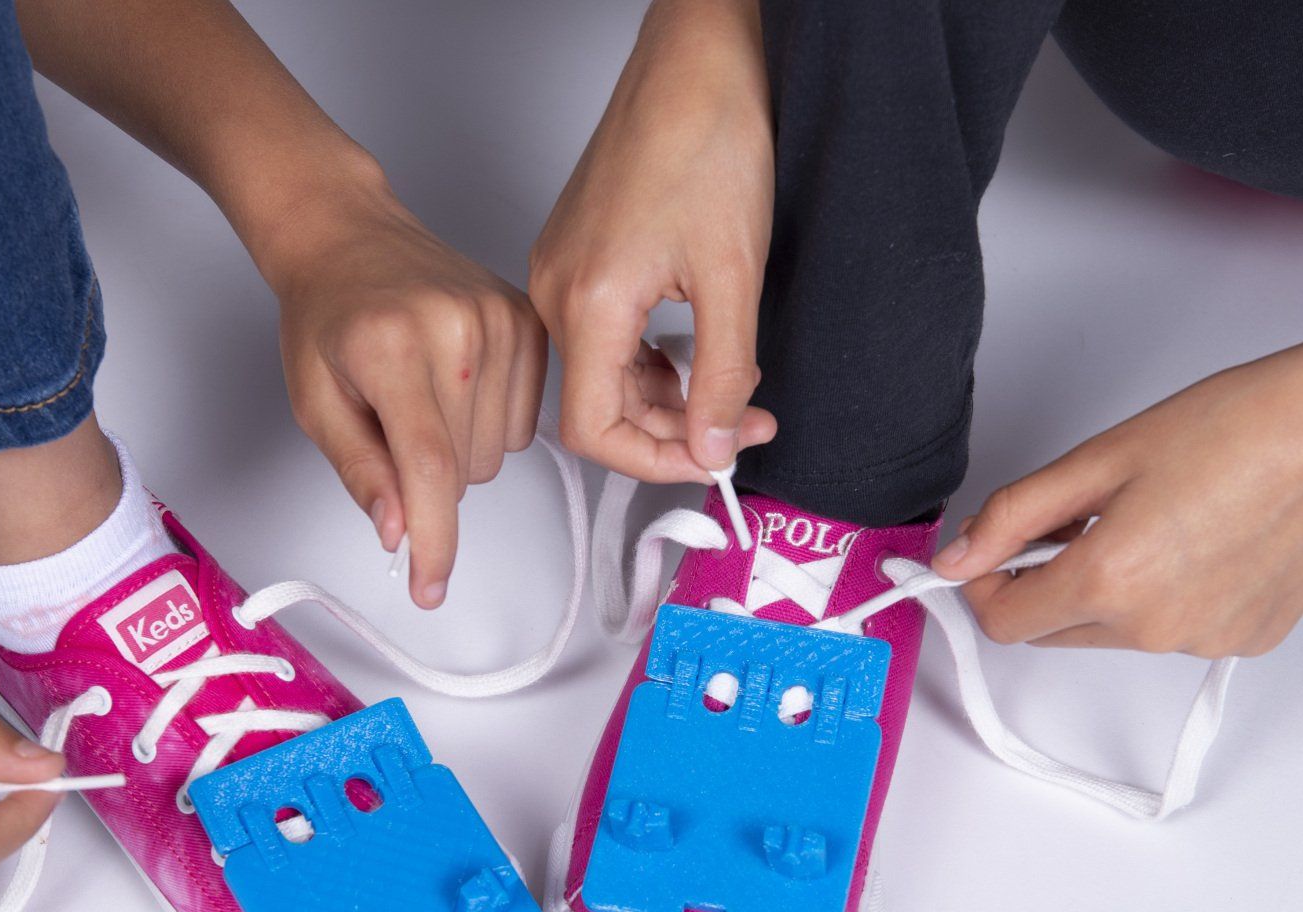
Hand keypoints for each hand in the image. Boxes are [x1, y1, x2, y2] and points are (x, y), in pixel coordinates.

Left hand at [261, 179, 546, 608]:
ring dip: (459, 453)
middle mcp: (457, 329)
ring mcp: (502, 320)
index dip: (434, 540)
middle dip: (428, 481)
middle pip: (465, 470)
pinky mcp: (529, 322)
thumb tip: (399, 532)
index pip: (429, 467)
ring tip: (421, 400)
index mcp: (392, 348)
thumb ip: (360, 469)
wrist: (348, 236)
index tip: (429, 588)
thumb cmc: (325, 317)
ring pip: (498, 454)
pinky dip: (487, 425)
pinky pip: (523, 422)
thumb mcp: (315, 402)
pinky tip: (455, 387)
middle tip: (390, 428)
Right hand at [529, 0, 777, 481]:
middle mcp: (559, 290)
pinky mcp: (579, 254)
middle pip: (599, 405)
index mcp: (587, 301)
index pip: (594, 430)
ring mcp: (563, 270)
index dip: (655, 461)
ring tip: (731, 388)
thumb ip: (722, 375)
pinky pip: (604, 334)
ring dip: (666, 394)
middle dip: (675, 428)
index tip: (712, 459)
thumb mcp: (732, 276)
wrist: (696, 58)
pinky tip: (696, 349)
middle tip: (744, 424)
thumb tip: (713, 445)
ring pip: (604, 372)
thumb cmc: (706, 137)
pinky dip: (649, 357)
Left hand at [935, 311, 1302, 657]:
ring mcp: (1206, 642)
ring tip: (1155, 519)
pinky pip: (1172, 631)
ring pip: (1112, 633)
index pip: (1004, 623)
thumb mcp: (1099, 459)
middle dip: (1046, 582)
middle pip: (1054, 632)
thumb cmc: (1237, 427)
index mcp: (1112, 581)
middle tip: (1081, 517)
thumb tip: (956, 559)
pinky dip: (1166, 596)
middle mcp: (1157, 628)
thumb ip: (1013, 516)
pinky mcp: (1244, 642)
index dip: (986, 584)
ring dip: (1108, 590)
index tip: (995, 551)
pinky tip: (1199, 540)